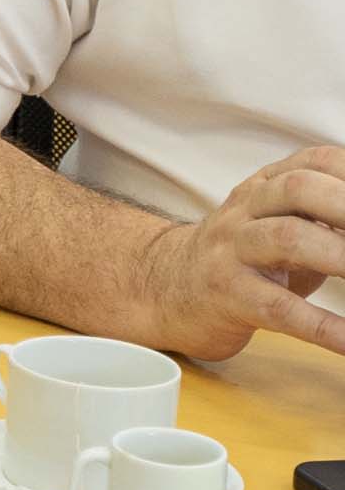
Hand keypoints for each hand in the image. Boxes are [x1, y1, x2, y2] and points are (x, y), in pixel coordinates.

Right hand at [134, 149, 344, 358]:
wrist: (162, 288)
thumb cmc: (242, 259)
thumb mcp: (278, 223)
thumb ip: (325, 214)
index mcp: (264, 188)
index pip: (315, 162)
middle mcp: (245, 211)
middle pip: (298, 189)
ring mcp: (230, 251)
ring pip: (287, 239)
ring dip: (342, 256)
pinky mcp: (225, 296)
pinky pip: (278, 308)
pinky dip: (324, 327)